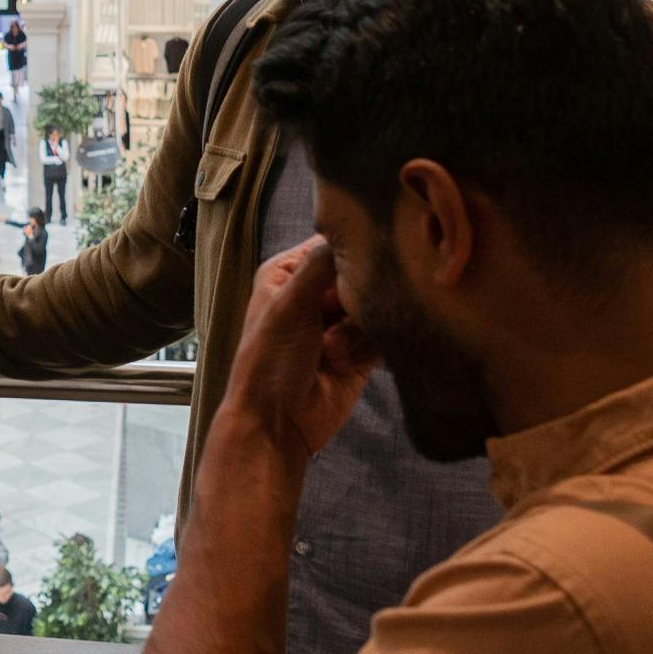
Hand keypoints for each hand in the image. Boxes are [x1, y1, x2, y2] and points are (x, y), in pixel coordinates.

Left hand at [219, 237, 378, 467]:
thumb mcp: (289, 306)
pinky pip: (382, 335)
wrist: (278, 423)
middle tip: (334, 316)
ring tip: (330, 352)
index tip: (362, 260)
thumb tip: (351, 230)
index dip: (349, 251)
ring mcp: (340, 323)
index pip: (330, 245)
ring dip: (355, 330)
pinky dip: (367, 346)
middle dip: (354, 297)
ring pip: (374, 306)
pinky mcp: (361, 351)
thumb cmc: (270, 359)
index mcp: (289, 273)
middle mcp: (315, 293)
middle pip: (359, 275)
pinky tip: (343, 362)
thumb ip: (320, 265)